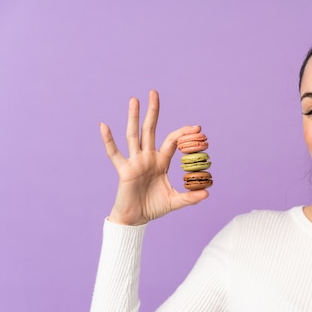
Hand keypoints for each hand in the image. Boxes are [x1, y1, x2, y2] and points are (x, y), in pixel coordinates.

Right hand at [100, 90, 208, 225]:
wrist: (136, 219)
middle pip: (150, 129)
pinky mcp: (124, 170)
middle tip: (154, 92)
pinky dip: (108, 140)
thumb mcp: (175, 201)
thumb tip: (207, 193)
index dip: (184, 133)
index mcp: (161, 162)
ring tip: (134, 99)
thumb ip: (190, 197)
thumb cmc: (154, 208)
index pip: (173, 141)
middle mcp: (147, 157)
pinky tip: (103, 126)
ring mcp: (135, 162)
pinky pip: (114, 154)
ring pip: (134, 135)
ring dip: (133, 117)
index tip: (198, 127)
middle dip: (153, 111)